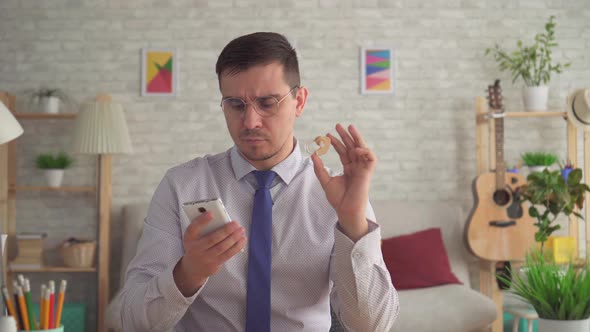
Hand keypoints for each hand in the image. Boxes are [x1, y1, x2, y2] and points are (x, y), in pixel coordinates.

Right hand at [173, 212, 246, 295]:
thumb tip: (222, 219)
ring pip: (222, 247)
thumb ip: (203, 227)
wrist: (193, 268)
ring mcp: (205, 258)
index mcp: (189, 238)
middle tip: (235, 223)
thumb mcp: (194, 236)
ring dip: (234, 238)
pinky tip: (242, 240)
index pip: (193, 228)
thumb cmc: (196, 246)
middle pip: (212, 239)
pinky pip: (227, 255)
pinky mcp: (214, 264)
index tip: (211, 213)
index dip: (202, 221)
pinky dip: (236, 247)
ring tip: (241, 230)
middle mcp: (196, 249)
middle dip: (225, 230)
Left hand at [311, 124, 376, 241]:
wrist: (345, 210)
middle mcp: (356, 167)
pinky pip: (371, 158)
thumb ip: (319, 168)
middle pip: (353, 147)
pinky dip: (365, 151)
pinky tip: (355, 148)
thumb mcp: (325, 181)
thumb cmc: (338, 199)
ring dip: (357, 138)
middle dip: (346, 135)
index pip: (344, 151)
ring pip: (363, 149)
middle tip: (338, 125)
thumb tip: (313, 155)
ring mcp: (363, 169)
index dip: (337, 142)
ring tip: (349, 128)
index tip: (327, 135)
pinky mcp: (368, 173)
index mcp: (349, 169)